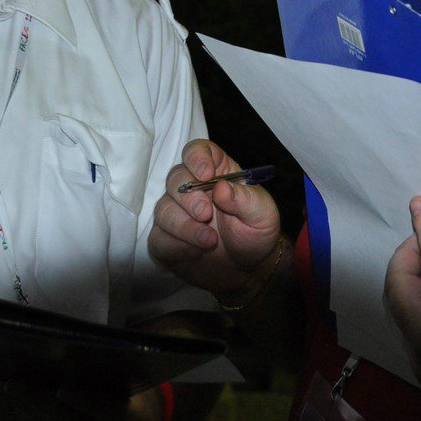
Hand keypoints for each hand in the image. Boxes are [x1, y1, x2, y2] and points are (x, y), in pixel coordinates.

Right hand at [148, 139, 281, 300]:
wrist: (248, 269)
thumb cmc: (256, 233)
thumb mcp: (263, 215)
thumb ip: (246, 200)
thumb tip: (221, 188)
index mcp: (217, 172)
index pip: (197, 151)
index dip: (196, 158)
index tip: (205, 174)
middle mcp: (192, 188)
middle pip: (175, 178)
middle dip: (188, 197)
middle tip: (205, 214)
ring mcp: (176, 213)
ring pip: (163, 209)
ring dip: (184, 226)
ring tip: (210, 241)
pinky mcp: (166, 239)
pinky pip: (157, 238)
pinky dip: (175, 246)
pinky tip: (196, 253)